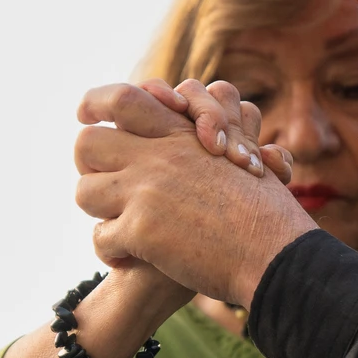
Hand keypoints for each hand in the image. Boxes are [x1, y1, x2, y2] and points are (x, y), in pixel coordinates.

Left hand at [75, 82, 315, 306]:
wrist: (273, 250)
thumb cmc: (266, 211)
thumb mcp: (241, 156)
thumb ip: (211, 139)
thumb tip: (200, 134)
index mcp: (178, 133)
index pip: (121, 98)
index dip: (96, 105)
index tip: (86, 116)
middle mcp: (156, 155)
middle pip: (86, 142)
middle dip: (89, 167)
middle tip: (106, 185)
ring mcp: (145, 190)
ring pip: (84, 192)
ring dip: (100, 212)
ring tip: (120, 227)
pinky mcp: (141, 229)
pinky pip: (100, 238)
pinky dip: (111, 252)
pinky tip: (129, 258)